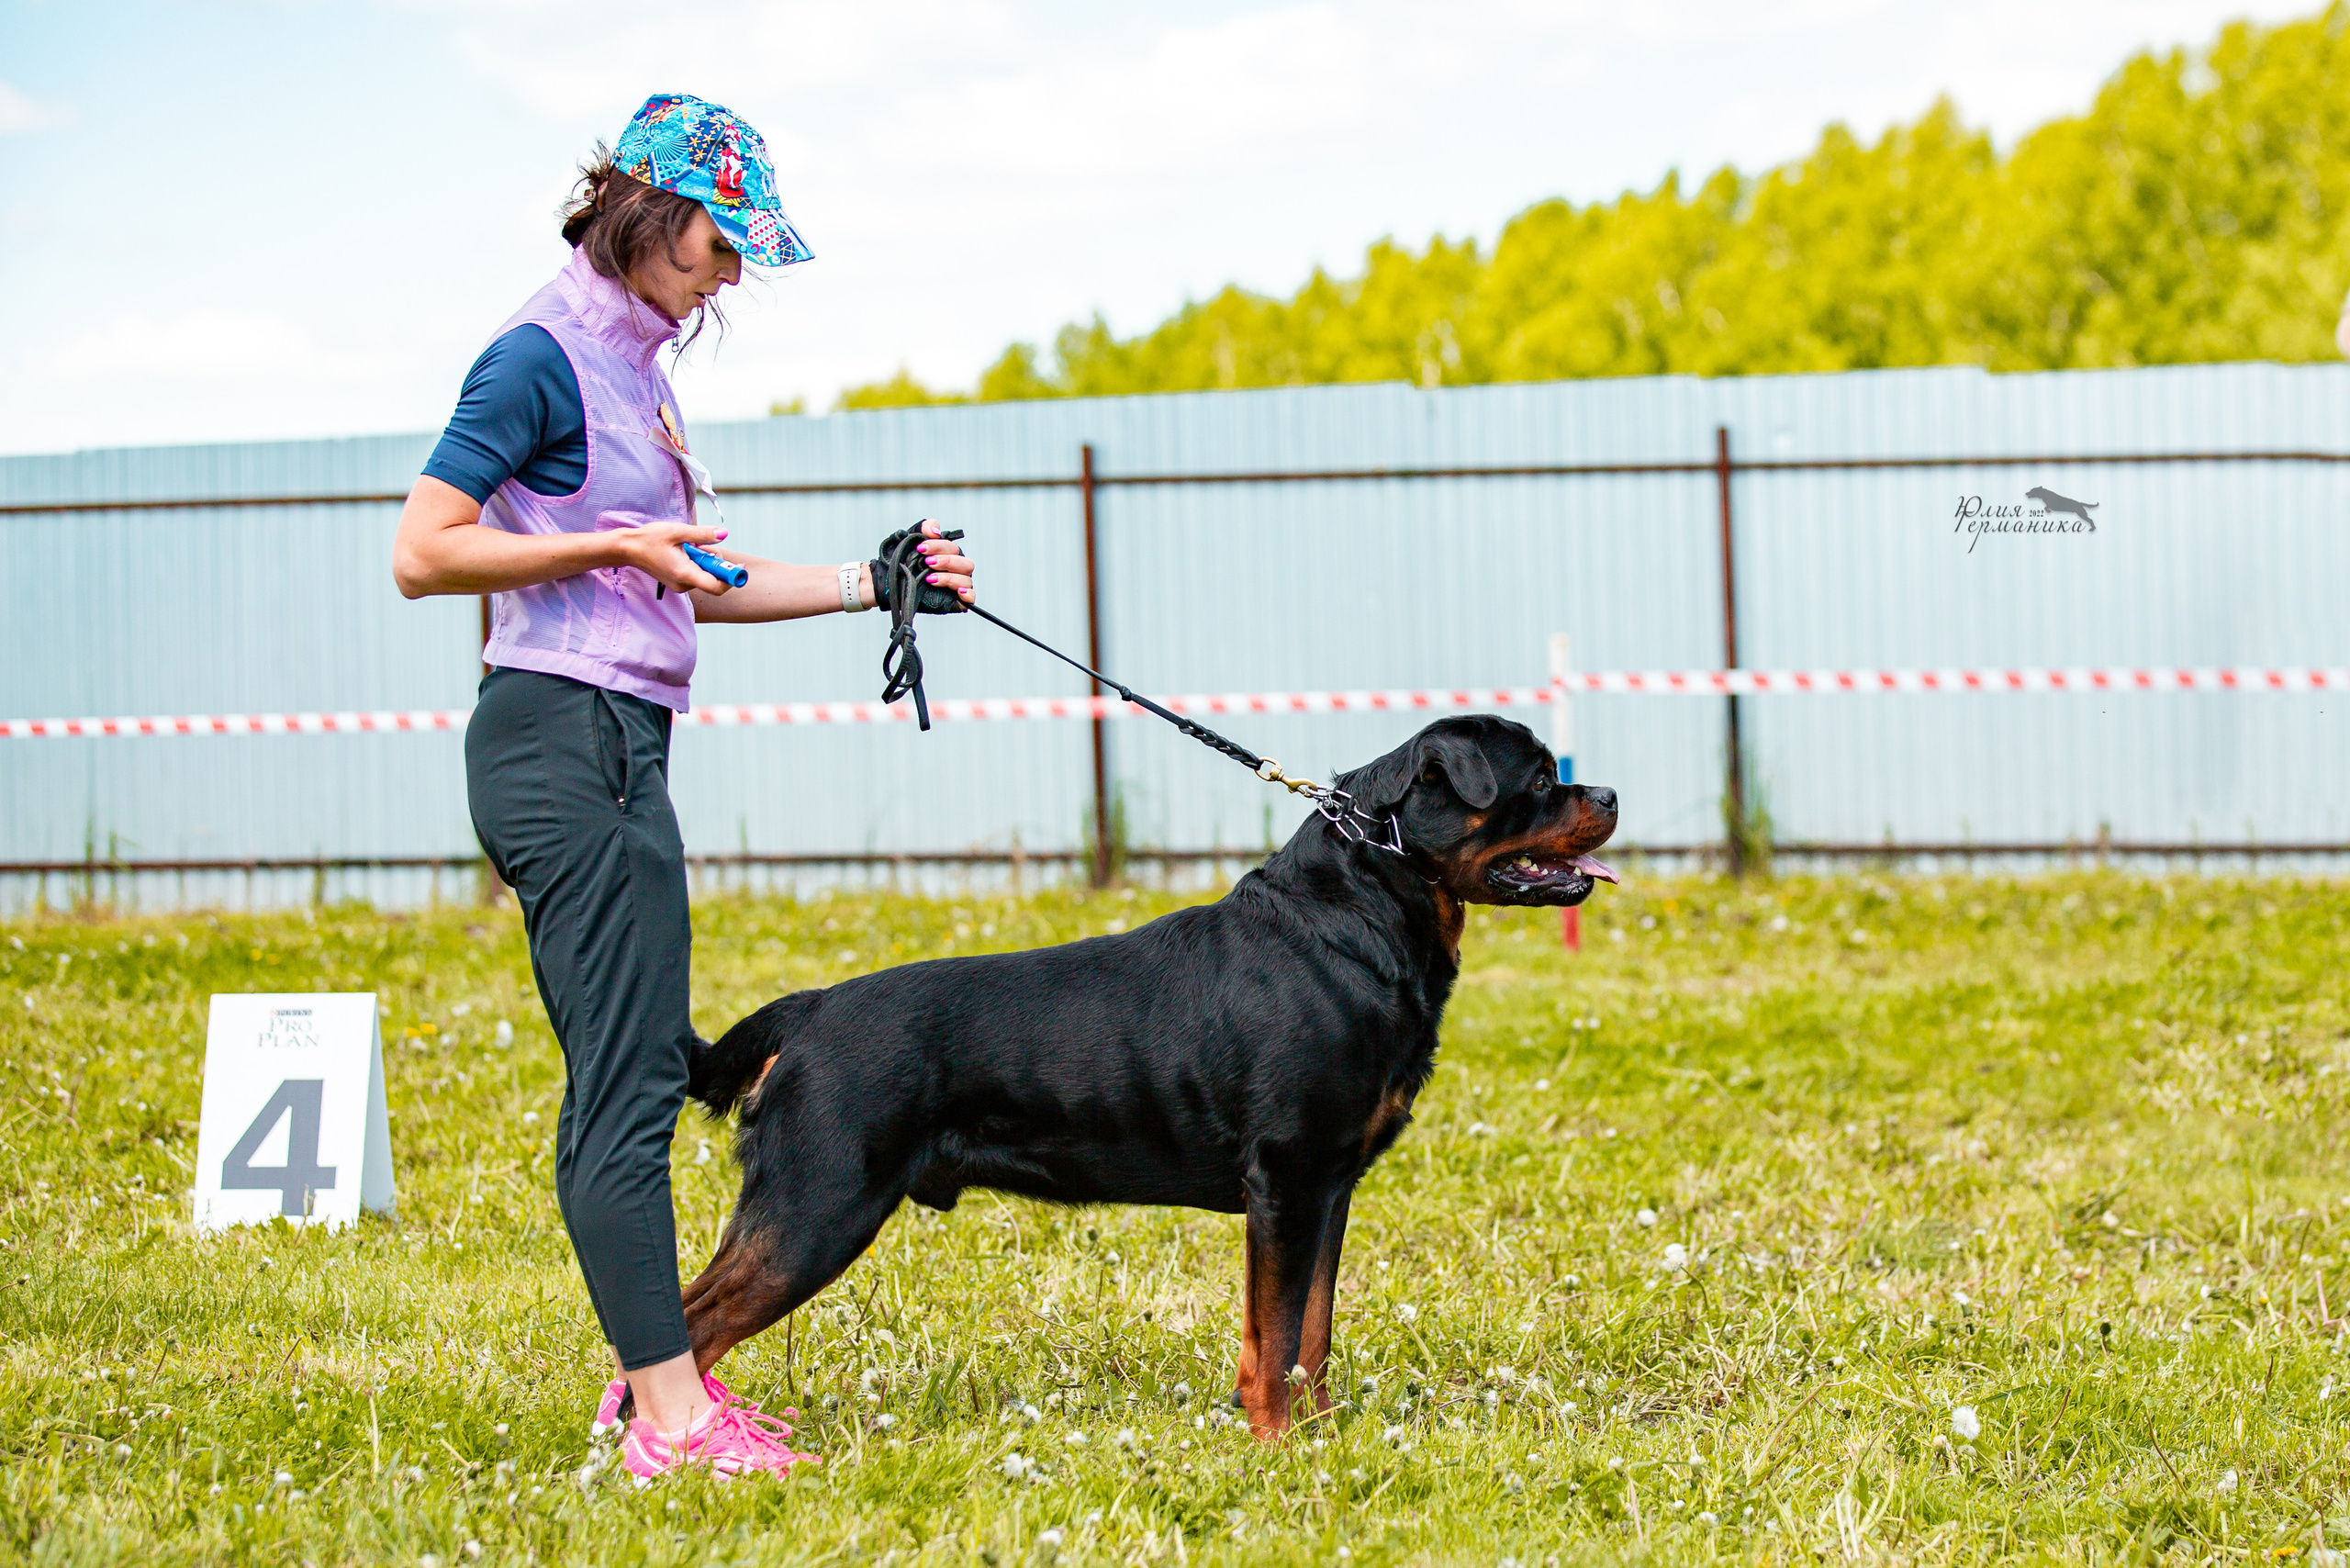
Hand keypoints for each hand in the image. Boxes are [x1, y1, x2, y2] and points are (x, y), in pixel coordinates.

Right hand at [599, 512, 735, 594]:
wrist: (628, 548)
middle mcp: (684, 584)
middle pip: (714, 579)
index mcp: (685, 574)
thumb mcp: (677, 531)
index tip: (741, 566)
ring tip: (690, 546)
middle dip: (716, 562)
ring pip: (706, 575)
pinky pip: (697, 574)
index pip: (717, 586)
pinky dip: (698, 563)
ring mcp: (681, 585)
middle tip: (704, 545)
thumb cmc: (650, 538)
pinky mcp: (678, 582)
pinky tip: (686, 551)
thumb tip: (724, 534)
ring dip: (706, 560)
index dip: (733, 578)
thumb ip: (702, 534)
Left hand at [872, 518, 975, 612]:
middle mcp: (955, 569)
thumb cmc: (900, 559)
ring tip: (930, 579)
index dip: (938, 546)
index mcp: (948, 554)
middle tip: (927, 563)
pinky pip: (971, 598)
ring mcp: (956, 585)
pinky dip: (968, 594)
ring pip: (966, 580)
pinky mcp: (954, 601)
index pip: (952, 548)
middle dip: (946, 561)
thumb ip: (923, 528)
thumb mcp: (909, 540)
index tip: (921, 548)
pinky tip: (958, 592)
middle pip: (965, 563)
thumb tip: (935, 532)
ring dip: (950, 578)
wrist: (887, 581)